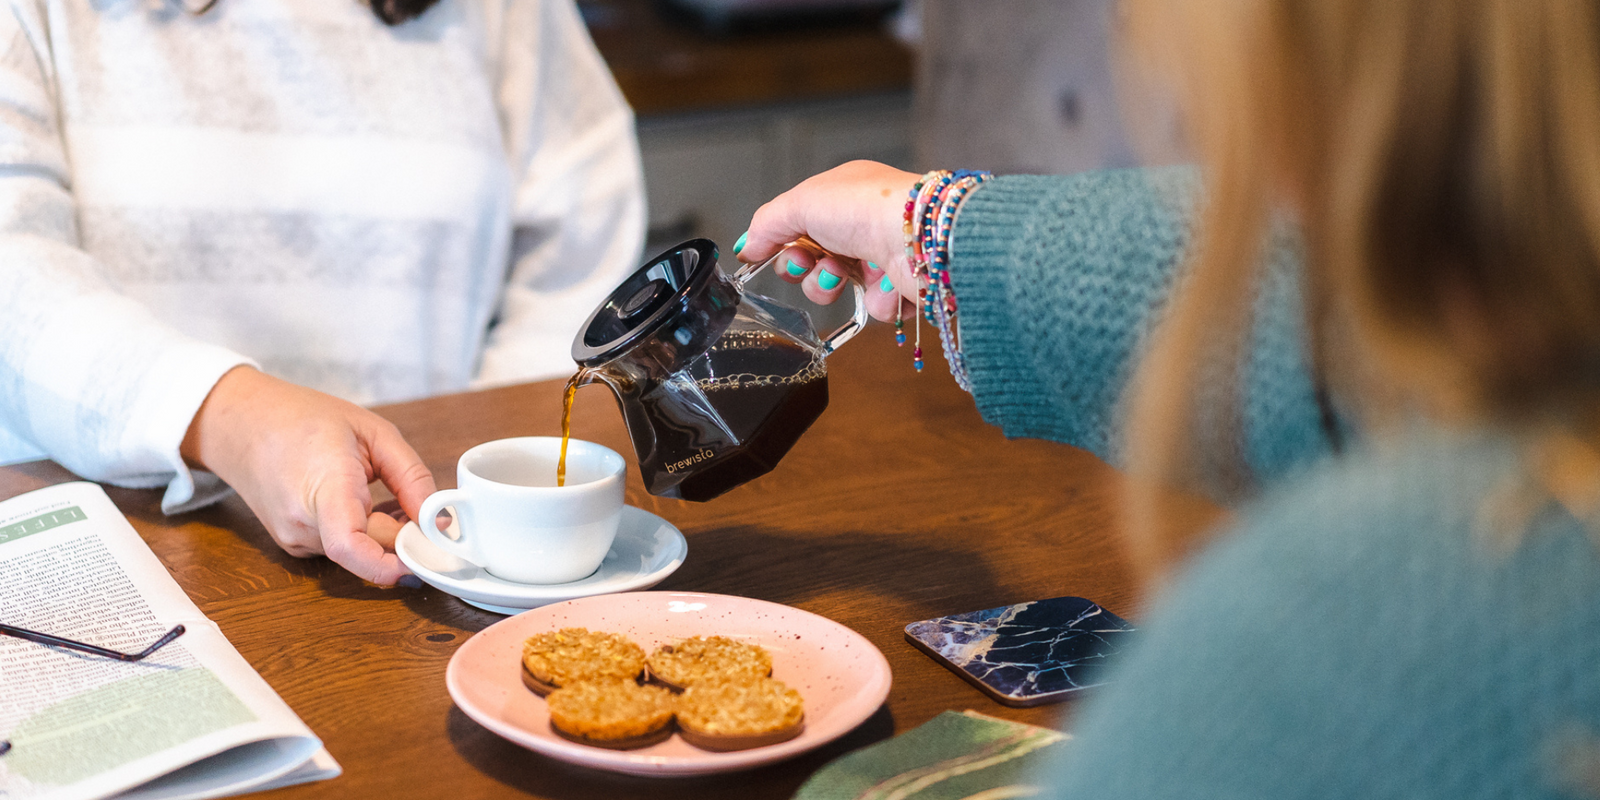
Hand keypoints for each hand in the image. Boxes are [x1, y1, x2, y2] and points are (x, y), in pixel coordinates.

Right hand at [180, 366, 436, 585]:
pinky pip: (341, 549)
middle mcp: (303, 521)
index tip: (424, 557)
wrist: (241, 424)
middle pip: (367, 549)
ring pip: (356, 551)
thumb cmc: (305, 419)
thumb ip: (412, 477)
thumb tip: (439, 520)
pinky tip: (364, 503)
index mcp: (324, 486)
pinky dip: (363, 533)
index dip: (390, 564)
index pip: (351, 546)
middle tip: (427, 512)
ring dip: (383, 534)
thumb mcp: (374, 432)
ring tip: (386, 494)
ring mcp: (293, 537)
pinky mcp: (291, 544)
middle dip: (404, 537)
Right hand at [737, 160, 919, 321]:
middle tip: (815, 263)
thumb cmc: (866, 207)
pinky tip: (885, 283)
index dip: (782, 245)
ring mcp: (881, 256)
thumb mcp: (801, 202)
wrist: (918, 236)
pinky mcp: (901, 288)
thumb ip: (767, 225)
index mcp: (840, 196)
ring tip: (847, 275)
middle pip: (812, 262)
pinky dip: (875, 300)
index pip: (798, 226)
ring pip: (837, 289)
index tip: (770, 255)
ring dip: (832, 286)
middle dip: (807, 270)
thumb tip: (747, 247)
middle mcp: (862, 224)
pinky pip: (872, 308)